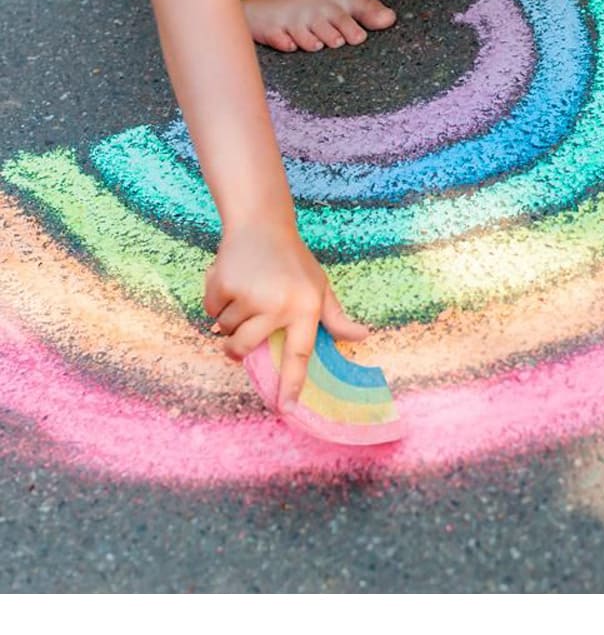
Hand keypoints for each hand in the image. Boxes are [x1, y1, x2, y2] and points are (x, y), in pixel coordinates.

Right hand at [203, 218, 367, 412]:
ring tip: (245, 292)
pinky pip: (211, 311)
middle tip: (241, 329)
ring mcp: (251, 295)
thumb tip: (361, 336)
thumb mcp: (319, 286)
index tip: (285, 409)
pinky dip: (216, 301)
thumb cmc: (293, 260)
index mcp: (306, 308)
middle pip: (245, 347)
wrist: (261, 224)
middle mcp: (279, 305)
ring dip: (228, 317)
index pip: (299, 355)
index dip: (291, 385)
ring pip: (226, 329)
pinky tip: (231, 280)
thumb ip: (335, 316)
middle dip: (236, 346)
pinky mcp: (225, 284)